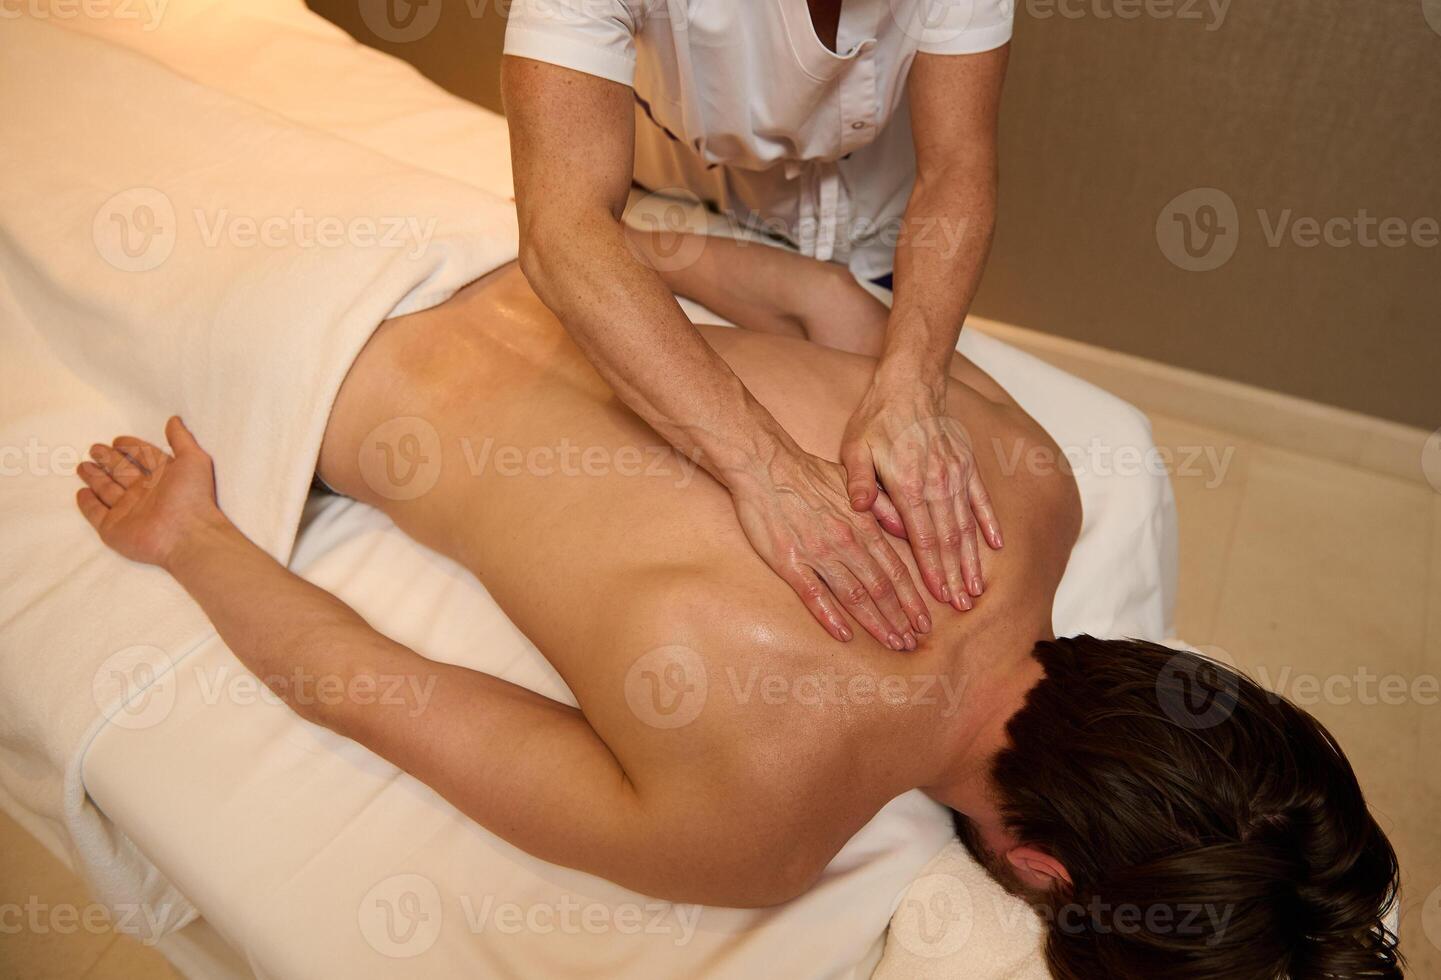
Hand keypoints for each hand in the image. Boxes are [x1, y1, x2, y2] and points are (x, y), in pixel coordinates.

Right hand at [75, 416, 226, 568]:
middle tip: (94, 448)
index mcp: (162, 477)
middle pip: (122, 472)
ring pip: (107, 490)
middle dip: (108, 460)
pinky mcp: (114, 529)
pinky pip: (97, 514)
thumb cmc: (191, 496)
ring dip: (95, 478)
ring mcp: (128, 511)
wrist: (187, 535)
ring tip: (82, 465)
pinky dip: (88, 504)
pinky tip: (81, 493)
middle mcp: (144, 493)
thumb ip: (182, 439)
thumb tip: (174, 419)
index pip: (143, 457)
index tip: (118, 439)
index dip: (132, 447)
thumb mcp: (193, 459)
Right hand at [731, 449, 930, 648]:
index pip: (896, 570)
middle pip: (881, 588)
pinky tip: (845, 635)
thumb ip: (882, 506)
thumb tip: (907, 529)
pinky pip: (815, 595)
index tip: (924, 621)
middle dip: (900, 618)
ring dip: (876, 623)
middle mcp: (846, 543)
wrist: (765, 466)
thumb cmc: (808, 472)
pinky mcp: (790, 562)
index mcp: (863, 525)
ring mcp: (818, 554)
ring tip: (892, 643)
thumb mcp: (854, 482)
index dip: (912, 599)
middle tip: (913, 642)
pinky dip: (831, 617)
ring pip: (854, 596)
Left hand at [841, 382, 1001, 610]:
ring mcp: (956, 475)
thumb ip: (858, 482)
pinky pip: (981, 499)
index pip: (922, 537)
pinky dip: (989, 524)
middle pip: (949, 539)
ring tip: (977, 588)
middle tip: (964, 606)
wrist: (912, 382)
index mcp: (908, 485)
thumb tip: (856, 509)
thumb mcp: (855, 448)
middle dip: (955, 575)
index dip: (931, 569)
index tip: (938, 596)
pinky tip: (996, 545)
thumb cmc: (877, 418)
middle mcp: (937, 483)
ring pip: (967, 525)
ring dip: (973, 559)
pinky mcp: (967, 465)